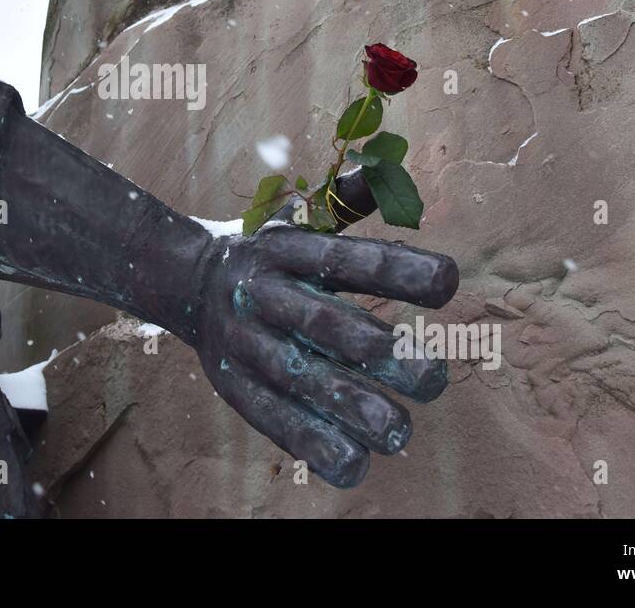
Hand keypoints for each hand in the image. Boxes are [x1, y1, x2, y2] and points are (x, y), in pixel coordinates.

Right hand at [194, 226, 457, 486]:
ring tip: (400, 430)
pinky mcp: (234, 386)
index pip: (343, 258)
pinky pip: (272, 418)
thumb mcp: (297, 222)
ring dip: (351, 406)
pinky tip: (355, 463)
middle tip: (434, 378)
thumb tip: (388, 170)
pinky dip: (312, 443)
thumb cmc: (267, 257)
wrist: (184, 284)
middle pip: (323, 324)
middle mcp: (262, 294)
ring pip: (298, 377)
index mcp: (285, 250)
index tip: (449, 281)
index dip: (395, 269)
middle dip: (381, 353)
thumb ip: (344, 201)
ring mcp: (245, 344)